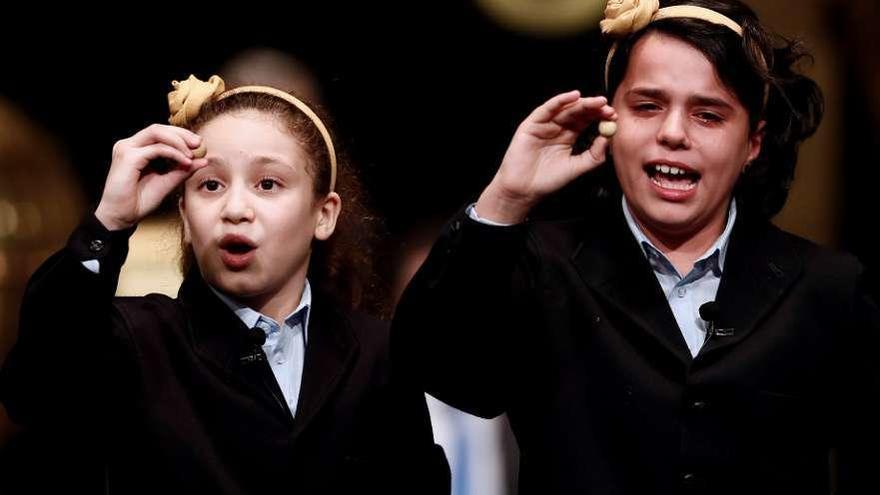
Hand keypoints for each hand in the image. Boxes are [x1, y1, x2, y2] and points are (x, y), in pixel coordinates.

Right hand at [95, 124, 206, 229]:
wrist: (122, 217)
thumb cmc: (140, 201)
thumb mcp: (168, 182)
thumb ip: (183, 170)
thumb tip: (204, 160)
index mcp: (137, 149)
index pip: (160, 133)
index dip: (181, 135)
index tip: (199, 144)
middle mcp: (130, 145)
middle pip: (159, 128)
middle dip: (182, 134)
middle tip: (199, 143)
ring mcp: (126, 149)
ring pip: (156, 133)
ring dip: (178, 141)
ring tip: (192, 154)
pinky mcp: (128, 157)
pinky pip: (156, 148)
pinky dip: (173, 153)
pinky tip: (185, 162)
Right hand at [476, 91, 615, 223]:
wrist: (525, 190)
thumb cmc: (548, 181)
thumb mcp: (577, 167)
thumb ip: (594, 155)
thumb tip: (607, 138)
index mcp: (569, 136)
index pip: (587, 121)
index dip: (600, 117)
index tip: (613, 116)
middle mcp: (557, 128)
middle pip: (578, 112)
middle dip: (594, 108)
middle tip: (608, 107)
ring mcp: (544, 125)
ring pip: (565, 108)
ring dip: (582, 103)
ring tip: (597, 102)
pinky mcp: (532, 124)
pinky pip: (547, 109)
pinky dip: (560, 101)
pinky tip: (574, 97)